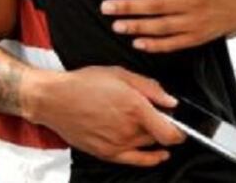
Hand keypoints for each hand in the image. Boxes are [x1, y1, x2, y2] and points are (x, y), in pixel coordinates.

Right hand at [25, 66, 183, 166]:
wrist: (54, 99)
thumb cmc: (83, 84)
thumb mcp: (119, 73)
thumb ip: (149, 87)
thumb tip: (171, 101)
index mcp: (135, 107)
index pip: (171, 132)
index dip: (181, 130)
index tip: (181, 124)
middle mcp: (128, 129)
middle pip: (160, 137)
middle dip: (162, 126)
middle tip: (154, 115)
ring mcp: (117, 144)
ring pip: (149, 146)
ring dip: (152, 137)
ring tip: (143, 124)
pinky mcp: (107, 153)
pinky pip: (137, 161)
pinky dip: (150, 158)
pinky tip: (157, 155)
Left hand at [100, 0, 235, 52]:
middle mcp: (197, 0)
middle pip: (158, 5)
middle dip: (130, 7)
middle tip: (105, 7)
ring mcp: (199, 21)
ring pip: (164, 26)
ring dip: (138, 27)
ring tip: (116, 25)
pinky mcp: (201, 36)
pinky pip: (176, 43)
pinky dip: (157, 45)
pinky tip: (137, 43)